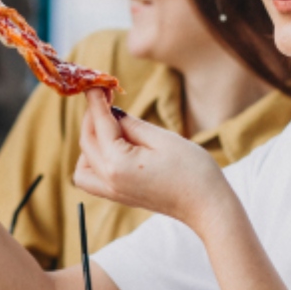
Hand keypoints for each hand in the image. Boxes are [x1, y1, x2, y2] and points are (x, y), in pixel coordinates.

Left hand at [74, 89, 232, 230]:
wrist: (207, 207)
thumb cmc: (193, 171)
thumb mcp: (162, 138)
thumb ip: (131, 124)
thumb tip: (112, 113)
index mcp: (118, 163)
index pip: (99, 123)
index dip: (96, 100)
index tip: (95, 82)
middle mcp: (109, 180)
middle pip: (87, 141)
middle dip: (92, 115)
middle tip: (105, 96)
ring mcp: (112, 192)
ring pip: (83, 162)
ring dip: (90, 139)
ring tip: (109, 123)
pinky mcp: (119, 197)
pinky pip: (91, 177)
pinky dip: (92, 160)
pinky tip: (111, 147)